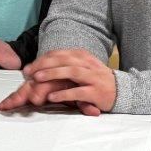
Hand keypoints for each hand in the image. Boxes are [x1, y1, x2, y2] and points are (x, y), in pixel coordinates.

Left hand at [0, 49, 115, 113]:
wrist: (122, 91)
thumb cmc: (96, 80)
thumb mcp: (82, 67)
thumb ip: (65, 65)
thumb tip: (41, 66)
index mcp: (83, 56)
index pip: (60, 54)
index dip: (42, 60)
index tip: (29, 68)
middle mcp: (88, 64)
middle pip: (64, 60)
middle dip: (44, 64)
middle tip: (29, 72)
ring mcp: (94, 78)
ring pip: (72, 72)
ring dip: (53, 74)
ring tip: (38, 79)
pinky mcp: (97, 92)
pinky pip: (79, 92)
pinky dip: (64, 93)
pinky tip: (52, 97)